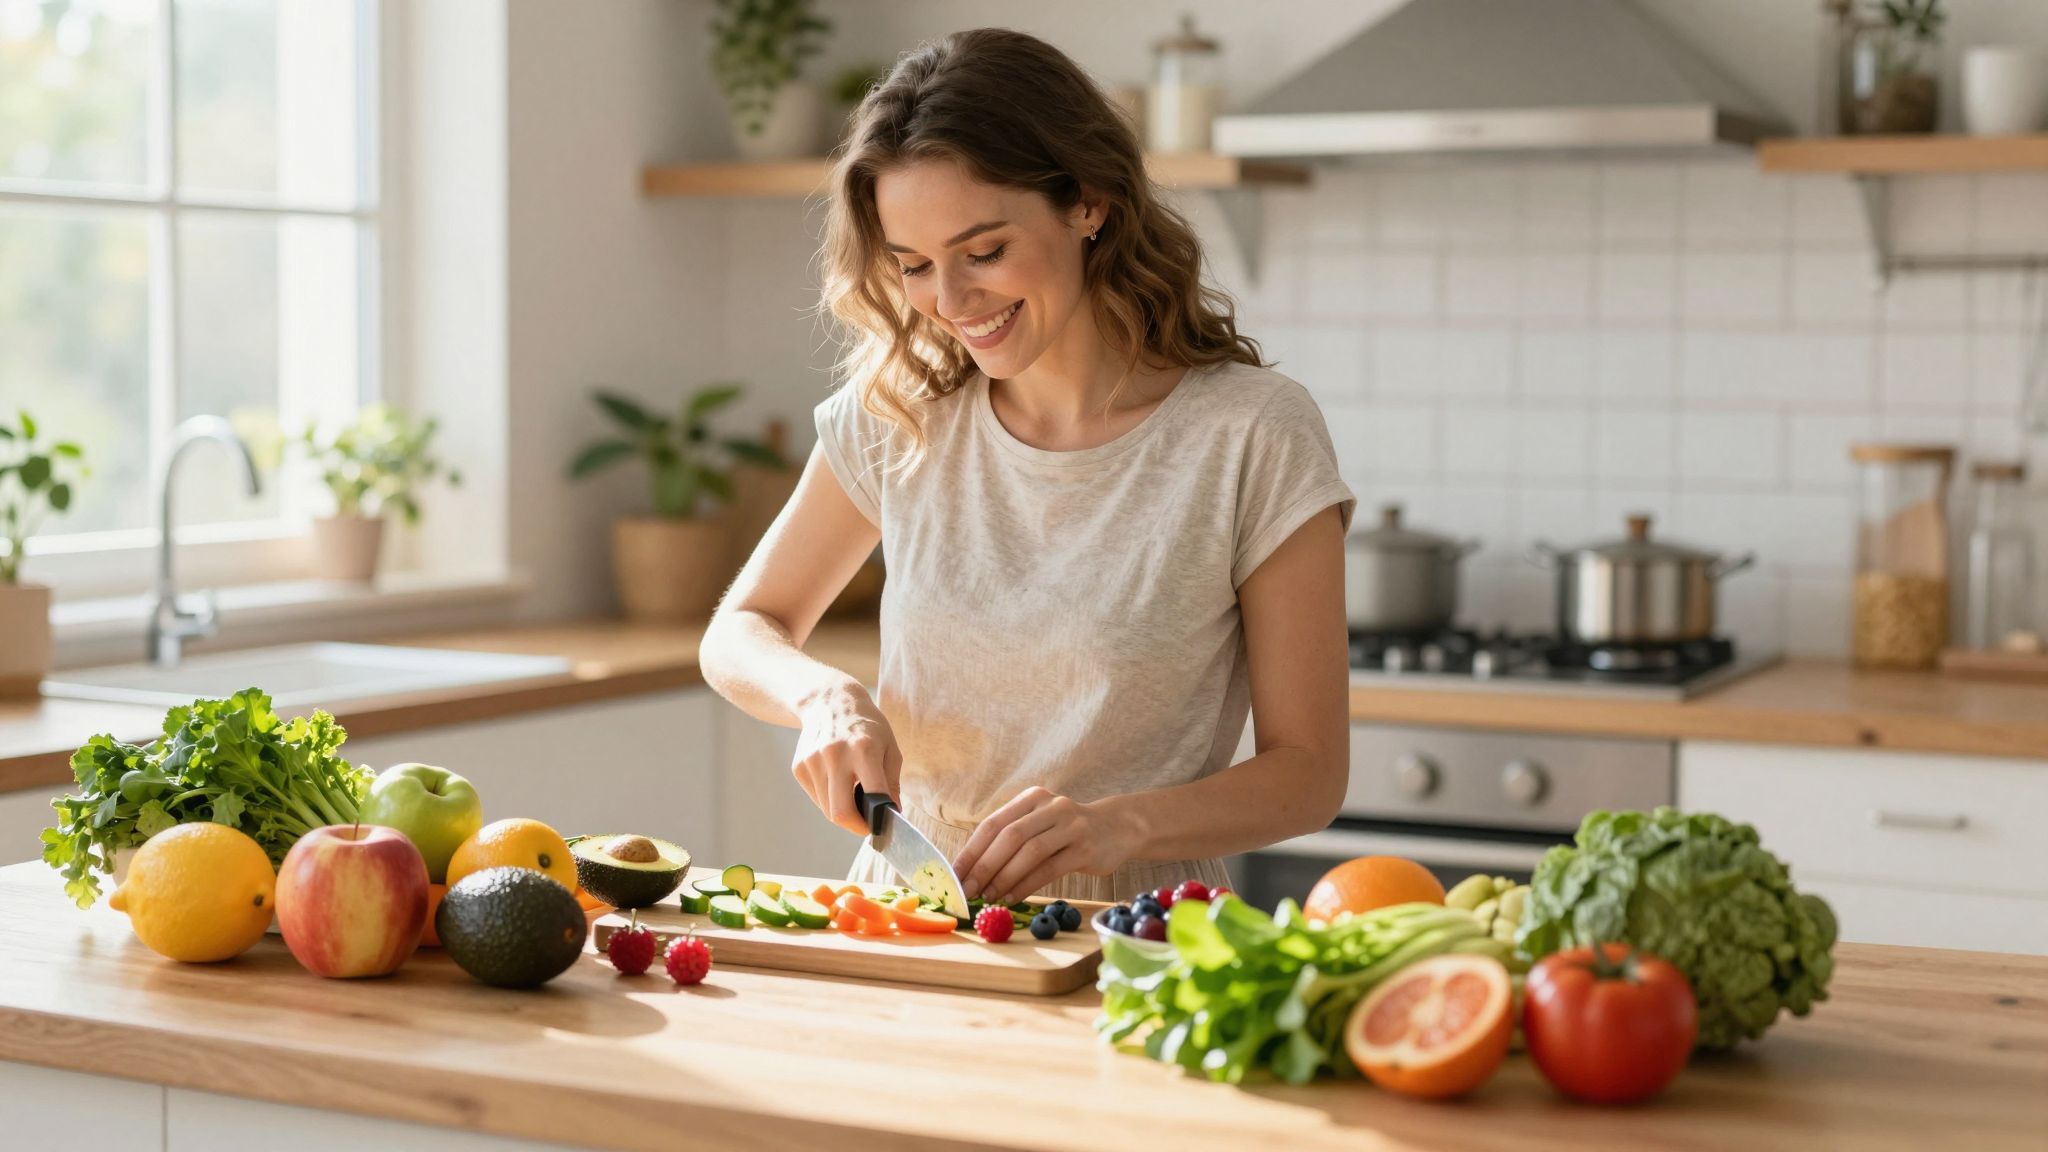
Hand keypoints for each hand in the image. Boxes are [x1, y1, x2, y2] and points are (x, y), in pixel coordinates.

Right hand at [792, 684, 901, 835]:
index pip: (871, 797)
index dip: (876, 820)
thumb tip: (892, 815)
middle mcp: (835, 754)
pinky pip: (816, 797)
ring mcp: (812, 760)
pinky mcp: (799, 766)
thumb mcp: (890, 749)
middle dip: (855, 826)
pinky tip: (837, 781)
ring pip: (827, 809)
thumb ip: (892, 784)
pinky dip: (829, 799)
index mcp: (863, 749)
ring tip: (853, 794)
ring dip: (842, 810)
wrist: (830, 701)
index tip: (880, 826)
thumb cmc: (868, 727)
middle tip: (865, 824)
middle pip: (840, 812)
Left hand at [953, 787, 1139, 902]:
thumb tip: (972, 871)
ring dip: (1004, 878)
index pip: (993, 824)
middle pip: (1009, 836)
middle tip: (968, 891)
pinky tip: (1013, 897)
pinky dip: (1027, 885)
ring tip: (989, 897)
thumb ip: (1011, 839)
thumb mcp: (1040, 822)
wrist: (1117, 827)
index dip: (971, 851)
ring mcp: (1071, 826)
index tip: (954, 876)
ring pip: (1029, 852)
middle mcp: (1051, 806)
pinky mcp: (1085, 848)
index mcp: (1032, 798)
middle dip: (983, 867)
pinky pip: (1050, 868)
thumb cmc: (1068, 830)